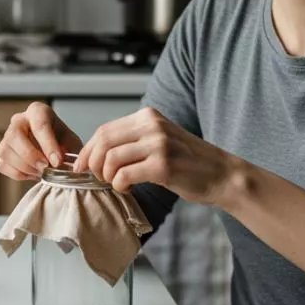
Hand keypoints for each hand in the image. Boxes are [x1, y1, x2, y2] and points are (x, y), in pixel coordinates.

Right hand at [0, 102, 83, 180]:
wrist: (54, 150)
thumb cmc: (62, 142)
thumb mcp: (71, 142)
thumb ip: (68, 151)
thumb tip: (59, 164)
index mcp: (38, 111)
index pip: (39, 124)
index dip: (48, 145)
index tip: (57, 161)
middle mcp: (18, 120)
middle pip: (15, 135)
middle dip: (31, 155)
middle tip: (46, 168)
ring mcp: (7, 136)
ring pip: (6, 151)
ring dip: (25, 167)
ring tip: (42, 172)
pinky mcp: (2, 153)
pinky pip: (3, 165)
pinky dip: (18, 174)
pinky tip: (32, 173)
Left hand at [72, 107, 236, 203]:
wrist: (223, 174)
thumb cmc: (190, 162)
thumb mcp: (160, 139)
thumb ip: (133, 139)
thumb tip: (97, 152)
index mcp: (148, 116)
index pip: (105, 130)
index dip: (87, 150)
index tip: (81, 166)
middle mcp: (152, 126)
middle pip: (104, 142)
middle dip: (93, 164)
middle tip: (98, 178)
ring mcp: (158, 144)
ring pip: (111, 159)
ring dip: (107, 177)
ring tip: (117, 184)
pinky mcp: (163, 165)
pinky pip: (124, 175)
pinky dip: (119, 185)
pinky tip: (128, 189)